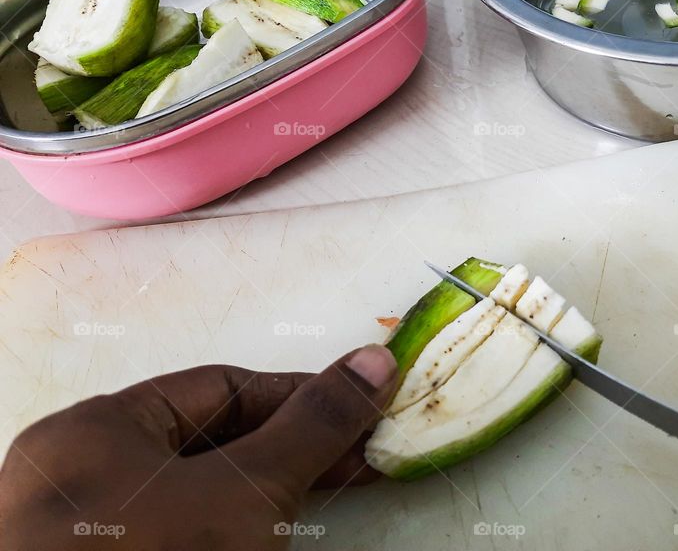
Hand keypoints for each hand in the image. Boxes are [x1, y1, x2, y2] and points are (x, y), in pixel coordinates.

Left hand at [0, 344, 396, 549]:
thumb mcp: (247, 489)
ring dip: (276, 492)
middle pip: (214, 442)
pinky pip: (193, 536)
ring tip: (342, 487)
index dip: (299, 395)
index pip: (221, 388)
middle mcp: (87, 479)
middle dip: (295, 447)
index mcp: (97, 430)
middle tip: (364, 455)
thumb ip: (313, 425)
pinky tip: (286, 537)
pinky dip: (245, 534)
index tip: (361, 406)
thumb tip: (375, 360)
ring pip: (206, 496)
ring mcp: (99, 538)